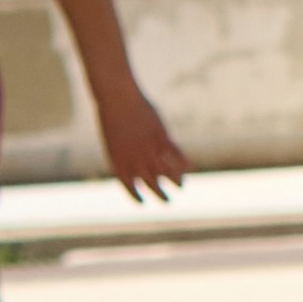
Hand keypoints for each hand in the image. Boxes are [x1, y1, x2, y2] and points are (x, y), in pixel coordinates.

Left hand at [97, 79, 188, 204]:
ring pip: (167, 173)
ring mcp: (149, 151)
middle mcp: (135, 162)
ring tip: (181, 187)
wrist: (117, 99)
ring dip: (176, 182)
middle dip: (161, 195)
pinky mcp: (161, 138)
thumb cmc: (112, 117)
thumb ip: (126, 155)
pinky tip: (190, 167)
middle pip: (152, 185)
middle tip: (168, 201)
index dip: (137, 197)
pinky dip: (183, 162)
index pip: (130, 188)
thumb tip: (139, 165)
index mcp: (119, 164)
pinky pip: (175, 155)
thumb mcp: (115, 140)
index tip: (143, 202)